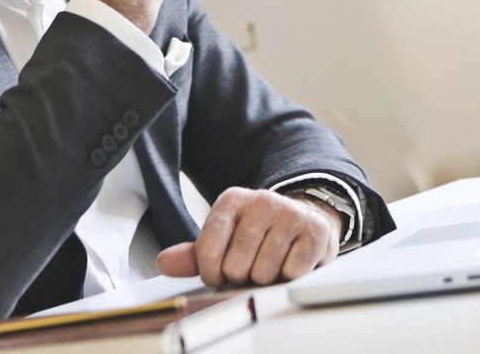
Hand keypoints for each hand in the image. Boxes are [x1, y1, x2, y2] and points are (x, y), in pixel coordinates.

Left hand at [155, 187, 342, 286]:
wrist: (304, 220)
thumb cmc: (258, 235)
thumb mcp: (223, 240)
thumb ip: (193, 254)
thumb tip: (165, 262)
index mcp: (231, 200)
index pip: (207, 252)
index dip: (212, 273)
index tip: (221, 271)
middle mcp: (261, 200)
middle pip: (236, 267)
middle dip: (243, 276)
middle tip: (253, 264)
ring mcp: (290, 213)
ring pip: (264, 273)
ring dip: (267, 278)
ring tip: (272, 263)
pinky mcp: (315, 231)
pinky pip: (292, 273)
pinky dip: (290, 276)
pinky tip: (291, 261)